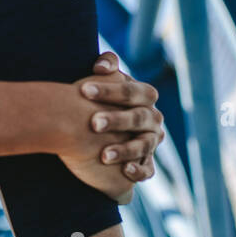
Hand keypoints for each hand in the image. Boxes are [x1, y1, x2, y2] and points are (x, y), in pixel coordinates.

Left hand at [84, 51, 164, 180]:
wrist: (106, 129)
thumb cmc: (104, 99)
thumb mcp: (107, 80)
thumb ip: (107, 65)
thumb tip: (101, 66)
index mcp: (145, 97)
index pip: (133, 91)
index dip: (109, 90)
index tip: (83, 89)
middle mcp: (153, 119)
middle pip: (139, 118)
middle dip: (117, 120)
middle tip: (93, 123)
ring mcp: (151, 141)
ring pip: (144, 145)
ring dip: (125, 150)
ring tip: (104, 155)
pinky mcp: (147, 163)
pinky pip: (148, 169)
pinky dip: (139, 171)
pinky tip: (125, 171)